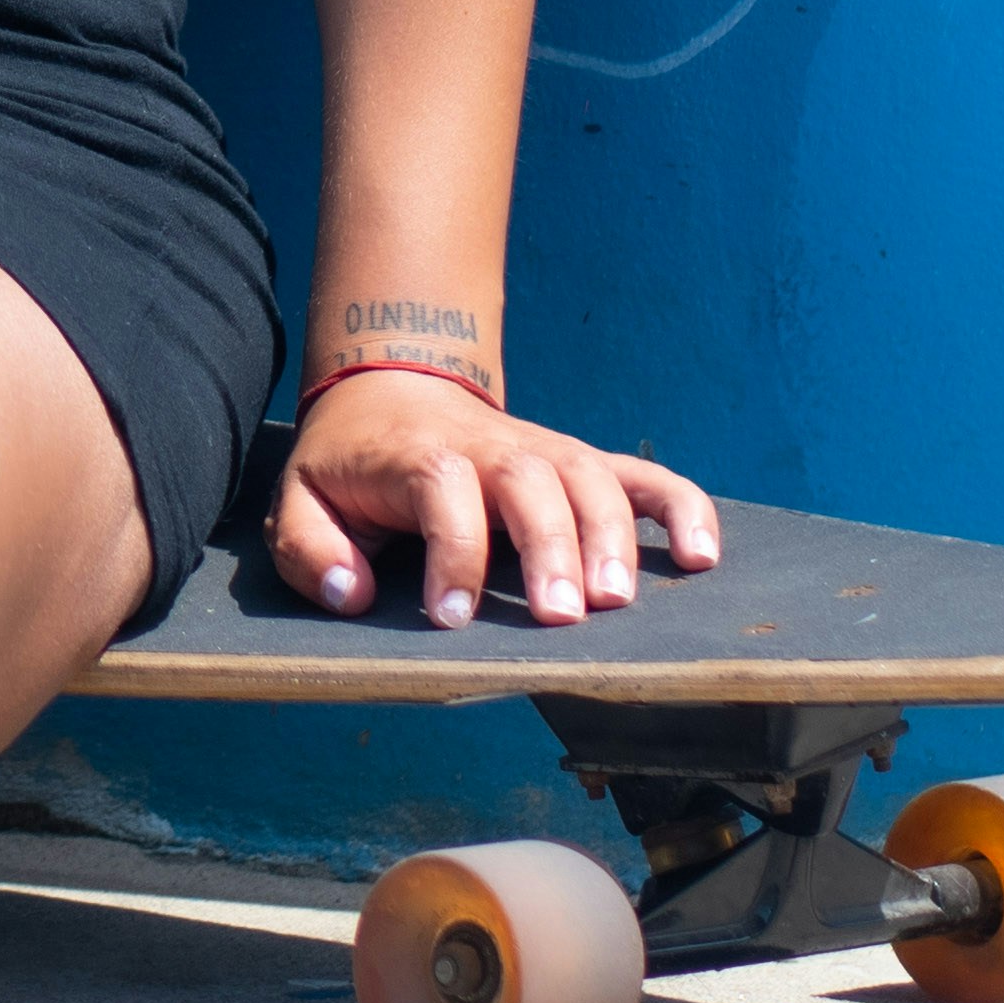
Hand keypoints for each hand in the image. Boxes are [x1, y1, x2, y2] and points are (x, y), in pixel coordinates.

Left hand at [276, 368, 719, 626]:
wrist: (392, 386)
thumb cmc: (351, 464)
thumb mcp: (302, 499)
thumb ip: (309, 550)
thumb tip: (352, 595)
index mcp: (419, 456)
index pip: (443, 493)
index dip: (451, 553)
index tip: (450, 616)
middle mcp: (491, 448)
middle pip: (531, 482)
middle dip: (550, 547)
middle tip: (561, 616)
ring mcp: (544, 452)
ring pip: (592, 479)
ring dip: (612, 538)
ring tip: (617, 602)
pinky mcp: (581, 464)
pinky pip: (645, 477)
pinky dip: (681, 508)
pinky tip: (701, 556)